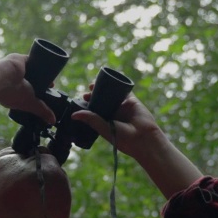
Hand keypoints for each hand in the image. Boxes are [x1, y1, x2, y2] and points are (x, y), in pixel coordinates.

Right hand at [0, 55, 56, 124]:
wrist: (3, 79)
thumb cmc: (12, 93)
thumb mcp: (31, 104)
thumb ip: (42, 111)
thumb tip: (52, 121)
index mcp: (15, 91)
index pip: (29, 90)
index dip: (38, 91)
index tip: (47, 91)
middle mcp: (15, 81)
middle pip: (32, 79)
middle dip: (40, 80)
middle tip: (51, 83)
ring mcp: (17, 70)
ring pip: (32, 68)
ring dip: (40, 69)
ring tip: (50, 71)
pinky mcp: (19, 59)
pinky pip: (30, 57)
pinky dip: (37, 57)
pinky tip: (46, 59)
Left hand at [71, 90, 201, 198]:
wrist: (143, 138)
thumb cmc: (124, 139)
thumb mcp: (104, 128)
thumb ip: (91, 119)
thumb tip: (74, 115)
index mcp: (106, 122)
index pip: (94, 111)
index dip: (88, 105)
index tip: (81, 100)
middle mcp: (114, 114)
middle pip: (101, 100)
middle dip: (93, 95)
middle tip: (86, 92)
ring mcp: (122, 107)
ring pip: (111, 94)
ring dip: (103, 88)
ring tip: (93, 84)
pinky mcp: (131, 101)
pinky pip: (125, 89)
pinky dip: (119, 83)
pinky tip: (111, 78)